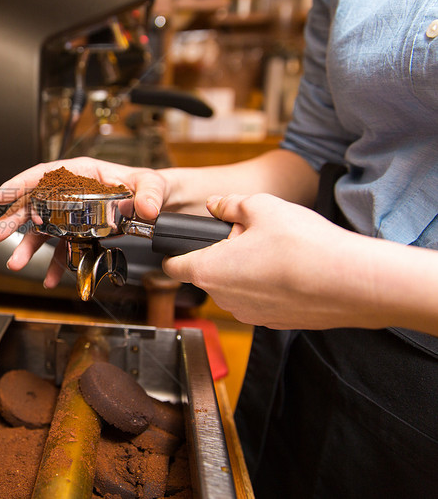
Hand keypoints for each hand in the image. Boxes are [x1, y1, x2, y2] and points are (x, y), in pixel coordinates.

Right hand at [0, 157, 167, 287]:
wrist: (156, 206)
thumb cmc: (148, 186)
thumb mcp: (150, 183)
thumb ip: (149, 192)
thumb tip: (146, 207)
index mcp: (81, 173)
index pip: (45, 175)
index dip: (21, 184)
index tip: (2, 195)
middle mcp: (71, 193)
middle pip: (36, 205)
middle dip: (14, 221)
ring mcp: (72, 215)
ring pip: (43, 230)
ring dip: (27, 247)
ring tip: (15, 262)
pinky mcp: (80, 234)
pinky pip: (63, 250)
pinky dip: (55, 265)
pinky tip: (49, 279)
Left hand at [162, 193, 391, 329]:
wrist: (351, 283)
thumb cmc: (303, 245)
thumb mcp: (262, 207)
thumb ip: (231, 204)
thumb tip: (216, 204)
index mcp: (209, 271)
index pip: (173, 266)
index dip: (174, 253)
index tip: (182, 244)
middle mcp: (223, 299)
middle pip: (208, 274)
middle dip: (221, 255)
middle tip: (249, 237)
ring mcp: (249, 314)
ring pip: (235, 288)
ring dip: (245, 272)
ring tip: (276, 253)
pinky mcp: (274, 322)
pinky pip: (260, 300)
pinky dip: (269, 286)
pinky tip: (292, 271)